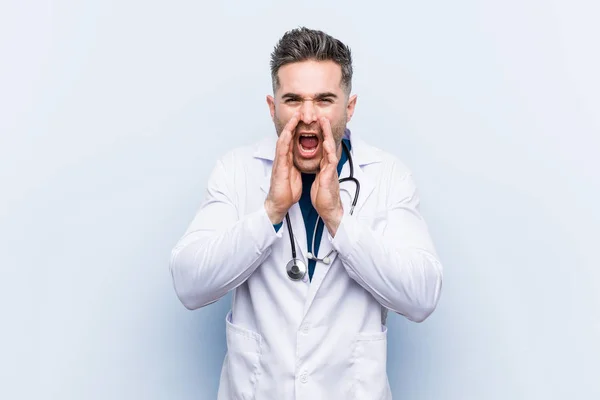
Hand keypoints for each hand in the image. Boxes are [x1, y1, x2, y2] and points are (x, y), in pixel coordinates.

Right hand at [264, 112, 301, 223]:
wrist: (280, 203)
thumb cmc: (287, 191)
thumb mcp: (295, 174)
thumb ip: (296, 165)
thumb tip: (300, 159)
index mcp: (288, 159)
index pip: (292, 141)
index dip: (297, 129)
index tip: (304, 119)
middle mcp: (282, 158)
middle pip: (287, 137)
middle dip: (292, 124)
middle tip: (299, 112)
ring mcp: (279, 162)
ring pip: (283, 140)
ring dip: (288, 128)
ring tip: (294, 117)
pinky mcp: (279, 167)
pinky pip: (281, 151)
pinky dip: (284, 140)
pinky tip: (288, 132)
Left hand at [311, 117, 343, 235]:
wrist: (328, 209)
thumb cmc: (323, 196)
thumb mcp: (319, 179)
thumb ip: (320, 169)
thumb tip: (319, 163)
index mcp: (324, 165)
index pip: (322, 146)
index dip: (320, 135)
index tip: (316, 123)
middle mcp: (328, 165)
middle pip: (328, 143)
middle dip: (325, 130)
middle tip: (322, 117)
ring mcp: (331, 170)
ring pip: (330, 149)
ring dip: (328, 135)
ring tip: (325, 124)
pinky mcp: (330, 177)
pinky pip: (330, 162)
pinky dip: (329, 152)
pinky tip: (327, 144)